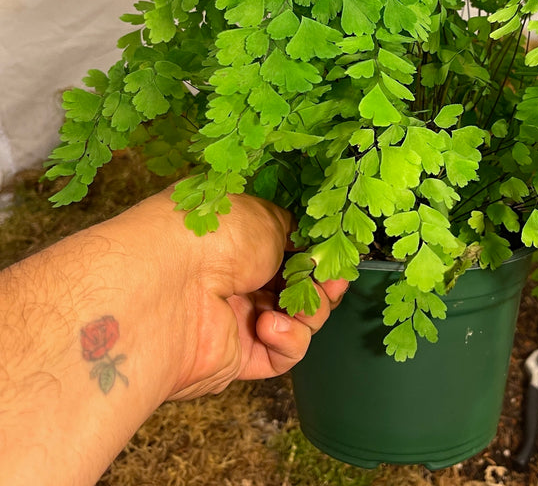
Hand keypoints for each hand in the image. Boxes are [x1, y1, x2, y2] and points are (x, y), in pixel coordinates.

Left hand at [119, 189, 347, 400]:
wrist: (167, 287)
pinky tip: (270, 325)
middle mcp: (232, 274)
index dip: (314, 249)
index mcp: (234, 234)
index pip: (286, 243)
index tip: (335, 251)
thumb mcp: (266, 215)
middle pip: (297, 283)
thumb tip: (309, 244)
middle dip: (322, 281)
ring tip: (302, 303)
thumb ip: (295, 230)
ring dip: (310, 310)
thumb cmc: (211, 235)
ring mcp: (235, 316)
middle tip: (334, 279)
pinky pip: (281, 355)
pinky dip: (288, 340)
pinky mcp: (236, 357)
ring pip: (298, 319)